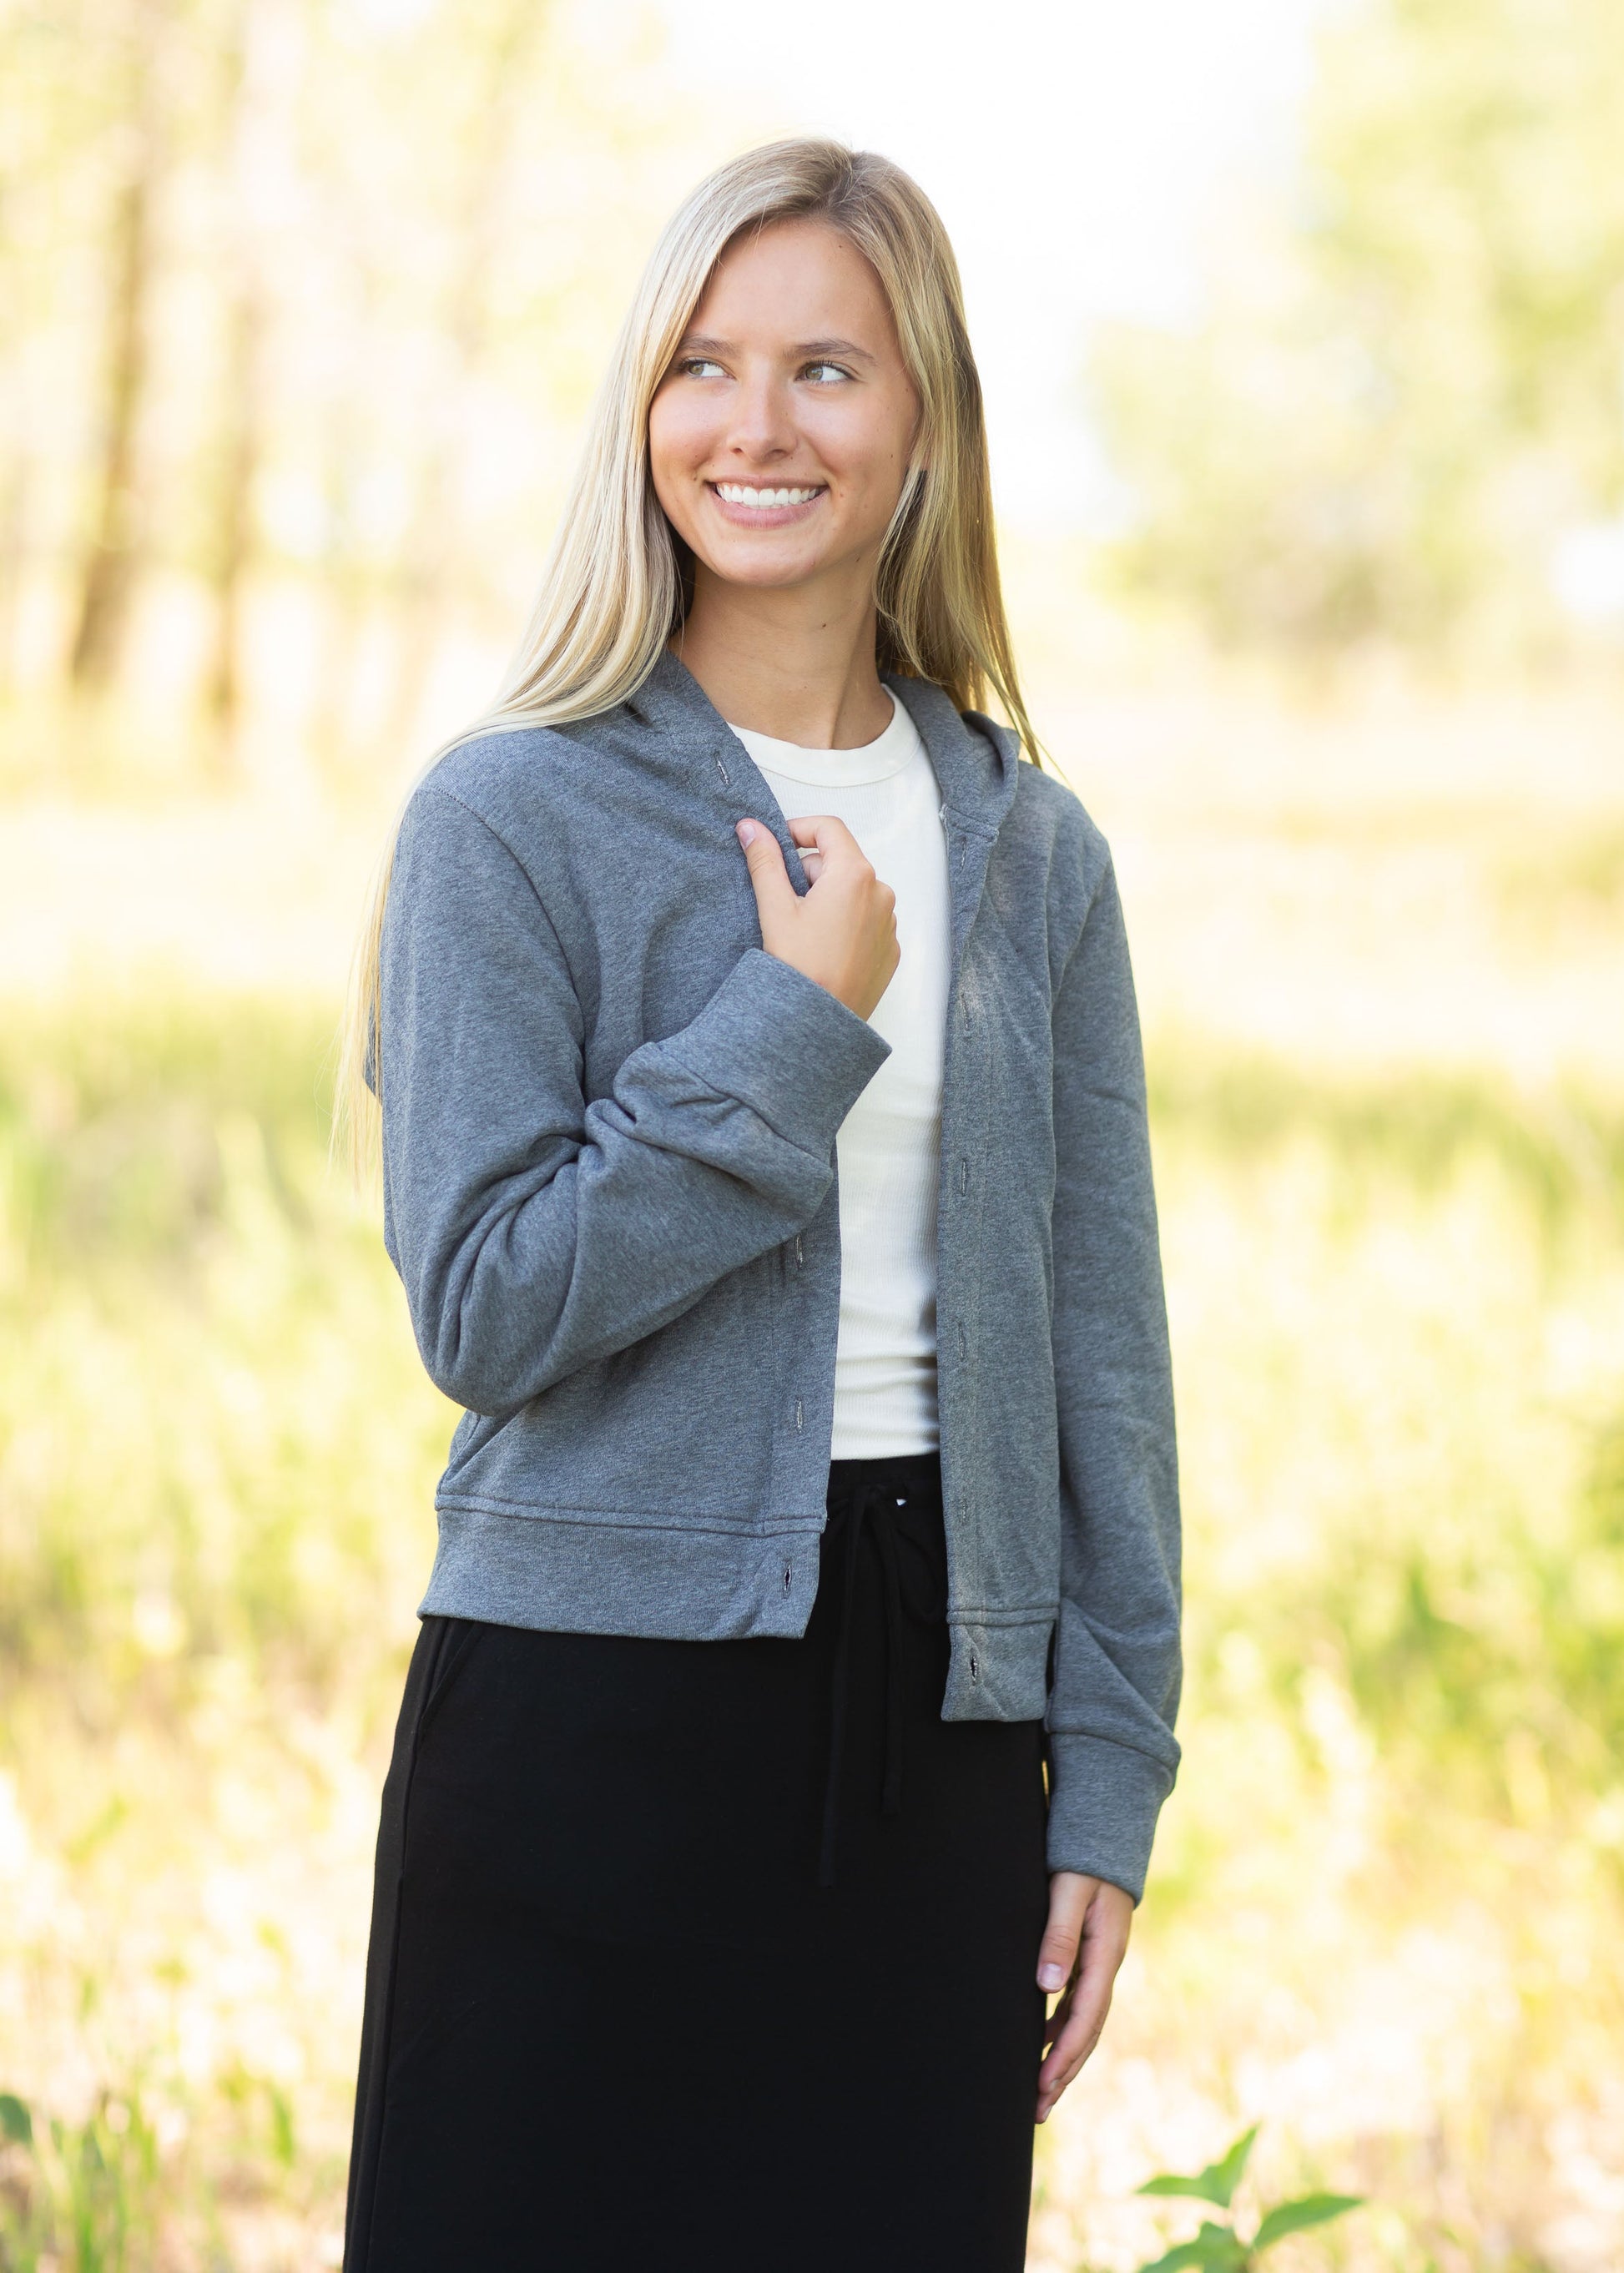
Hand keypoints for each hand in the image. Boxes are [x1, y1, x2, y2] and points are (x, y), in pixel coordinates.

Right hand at [735, 815, 898, 1020]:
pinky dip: (845, 922)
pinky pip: (866, 920)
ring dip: (828, 898)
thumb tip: (751, 827)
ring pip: (853, 891)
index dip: (798, 829)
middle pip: (840, 861)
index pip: (829, 828)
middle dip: (809, 872)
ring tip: (803, 931)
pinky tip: (822, 948)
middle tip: (784, 902)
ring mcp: (890, 922)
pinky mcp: (890, 948)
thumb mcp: (775, 908)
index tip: (777, 846)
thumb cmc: (800, 967)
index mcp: (855, 875)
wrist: (821, 1023)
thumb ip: (764, 860)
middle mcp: (881, 893)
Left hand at [1034, 1871, 1132, 2122]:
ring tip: (1039, 2093)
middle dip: (1064, 2072)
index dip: (1064, 2055)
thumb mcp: (1069, 1891)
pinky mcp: (1089, 1959)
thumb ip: (1058, 1935)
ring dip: (1062, 2058)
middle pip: (1086, 2032)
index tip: (1043, 2084)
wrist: (1105, 1834)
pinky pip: (1076, 2005)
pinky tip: (1039, 2044)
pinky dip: (1060, 2030)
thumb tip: (1047, 1986)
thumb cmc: (1084, 1860)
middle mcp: (1105, 1967)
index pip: (1085, 2018)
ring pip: (1082, 2023)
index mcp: (1104, 1955)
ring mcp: (1099, 1965)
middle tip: (1038, 2109)